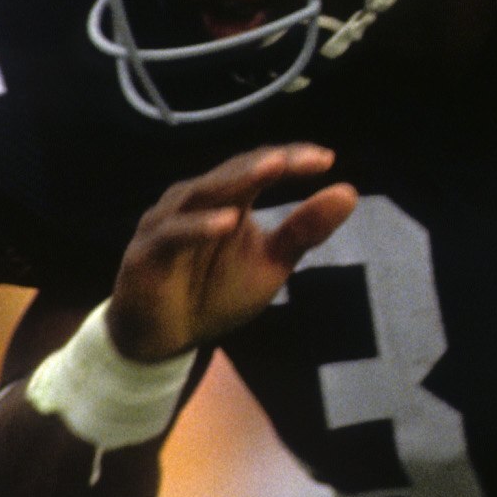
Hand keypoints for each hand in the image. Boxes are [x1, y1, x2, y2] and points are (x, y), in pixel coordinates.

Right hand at [105, 145, 357, 359]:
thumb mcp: (270, 264)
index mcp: (226, 196)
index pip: (258, 166)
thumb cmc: (216, 293)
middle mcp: (195, 198)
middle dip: (267, 164)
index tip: (326, 159)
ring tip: (271, 170)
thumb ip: (303, 230)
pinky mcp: (148, 251)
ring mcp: (167, 221)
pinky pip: (174, 234)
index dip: (290, 159)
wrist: (166, 338)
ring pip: (202, 193)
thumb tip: (348, 192)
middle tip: (302, 158)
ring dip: (236, 181)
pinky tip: (227, 222)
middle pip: (232, 172)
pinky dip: (200, 227)